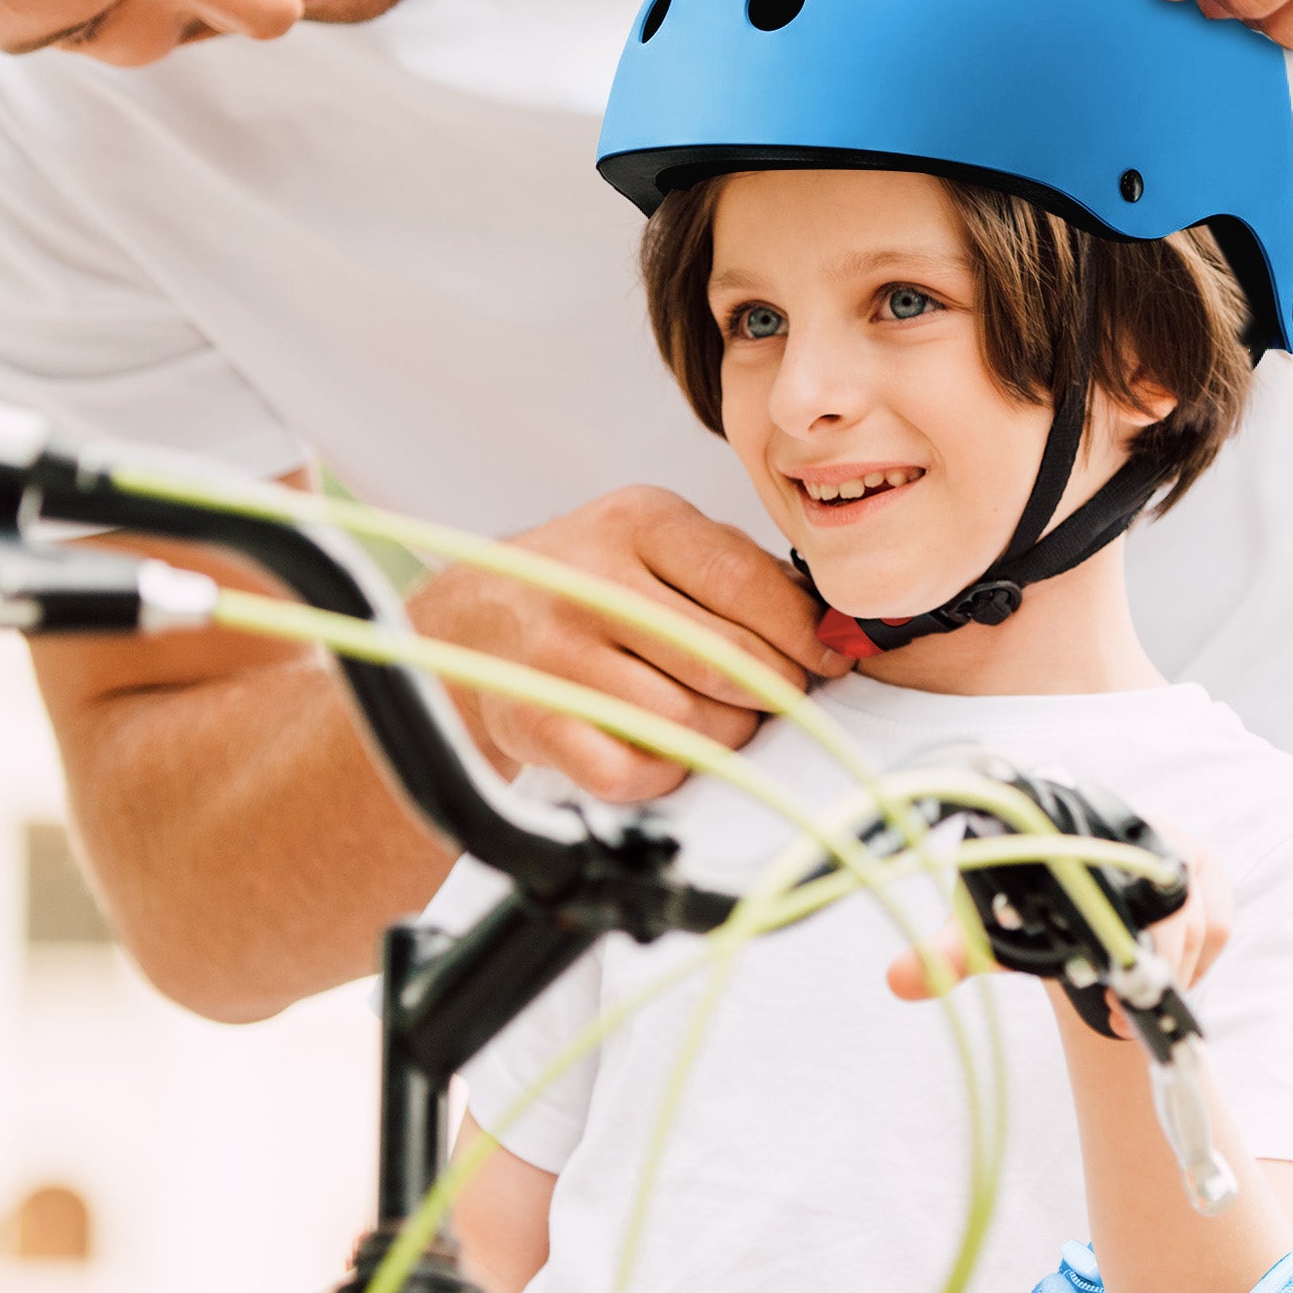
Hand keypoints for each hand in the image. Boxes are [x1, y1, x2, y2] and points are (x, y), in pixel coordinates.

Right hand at [408, 484, 848, 800]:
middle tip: (777, 703)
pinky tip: (663, 753)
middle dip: (770, 695)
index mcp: (636, 520)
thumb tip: (830, 629)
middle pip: (727, 661)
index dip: (802, 635)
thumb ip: (737, 571)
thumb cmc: (583, 585)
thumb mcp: (648, 542)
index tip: (828, 662)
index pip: (747, 584)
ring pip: (688, 722)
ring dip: (724, 739)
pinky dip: (664, 773)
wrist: (462, 626)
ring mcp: (557, 653)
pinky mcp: (534, 720)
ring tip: (720, 727)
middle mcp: (591, 580)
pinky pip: (634, 769)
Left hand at [884, 819, 1232, 1029]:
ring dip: (1168, 967)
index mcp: (1071, 821)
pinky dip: (1196, 960)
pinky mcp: (1208, 873)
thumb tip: (896, 981)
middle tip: (1117, 1004)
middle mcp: (1126, 821)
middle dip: (1142, 958)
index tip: (1094, 974)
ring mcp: (1173, 843)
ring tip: (1130, 1001)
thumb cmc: (1025, 909)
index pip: (1099, 855)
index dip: (1104, 919)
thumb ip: (946, 954)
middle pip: (1156, 890)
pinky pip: (1218, 922)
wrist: (1073, 915)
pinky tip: (1161, 980)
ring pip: (1191, 914)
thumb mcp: (985, 933)